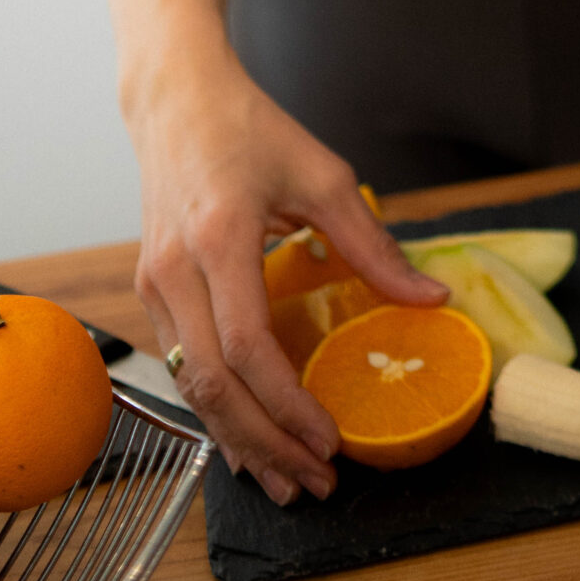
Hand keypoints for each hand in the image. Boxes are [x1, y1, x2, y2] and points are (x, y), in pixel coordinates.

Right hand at [128, 46, 446, 504]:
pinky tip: (247, 436)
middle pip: (212, 385)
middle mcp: (177, 270)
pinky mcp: (148, 289)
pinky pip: (180, 364)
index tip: (330, 440)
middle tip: (314, 482)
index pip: (248, 346)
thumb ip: (373, 243)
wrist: (176, 98)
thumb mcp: (323, 175)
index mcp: (221, 238)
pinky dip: (215, 408)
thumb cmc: (250, 130)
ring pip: (189, 385)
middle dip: (265, 444)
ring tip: (284, 480)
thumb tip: (431, 298)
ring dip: (237, 439)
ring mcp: (153, 282)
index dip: (287, 405)